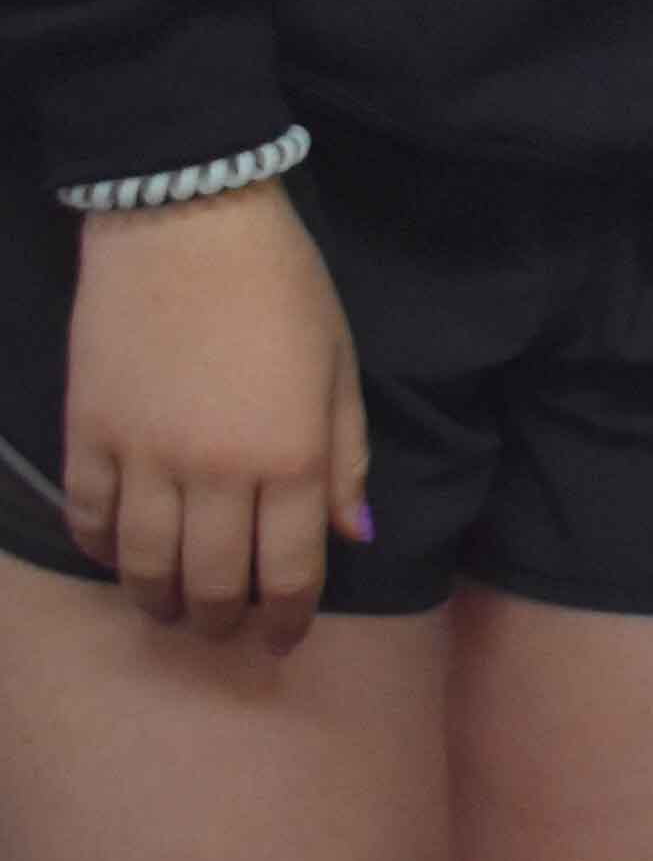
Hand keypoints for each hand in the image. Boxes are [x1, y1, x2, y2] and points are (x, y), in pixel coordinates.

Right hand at [59, 183, 368, 649]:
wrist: (187, 222)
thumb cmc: (282, 287)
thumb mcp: (339, 364)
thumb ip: (346, 455)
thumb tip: (355, 535)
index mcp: (290, 456)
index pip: (290, 569)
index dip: (287, 616)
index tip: (282, 638)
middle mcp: (216, 472)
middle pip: (213, 581)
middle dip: (223, 620)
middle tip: (226, 629)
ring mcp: (145, 458)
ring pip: (145, 566)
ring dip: (159, 601)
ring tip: (172, 610)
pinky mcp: (88, 437)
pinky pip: (90, 520)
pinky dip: (102, 550)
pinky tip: (118, 557)